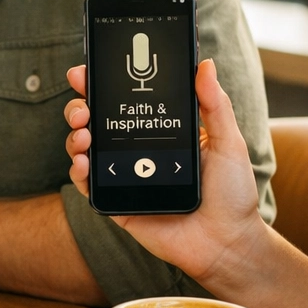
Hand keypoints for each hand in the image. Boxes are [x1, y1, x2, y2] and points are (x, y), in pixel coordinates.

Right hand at [63, 60, 267, 286]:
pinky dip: (78, 171)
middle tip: (84, 107)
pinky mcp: (117, 203)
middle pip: (96, 120)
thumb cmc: (232, 194)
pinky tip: (82, 162)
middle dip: (80, 106)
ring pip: (85, 148)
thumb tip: (206, 64)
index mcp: (160, 130)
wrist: (228, 242)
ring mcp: (124, 176)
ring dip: (75, 136)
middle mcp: (137, 151)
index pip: (125, 100)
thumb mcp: (227, 142)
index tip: (86, 70)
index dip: (101, 83)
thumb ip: (215, 104)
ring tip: (83, 133)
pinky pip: (89, 184)